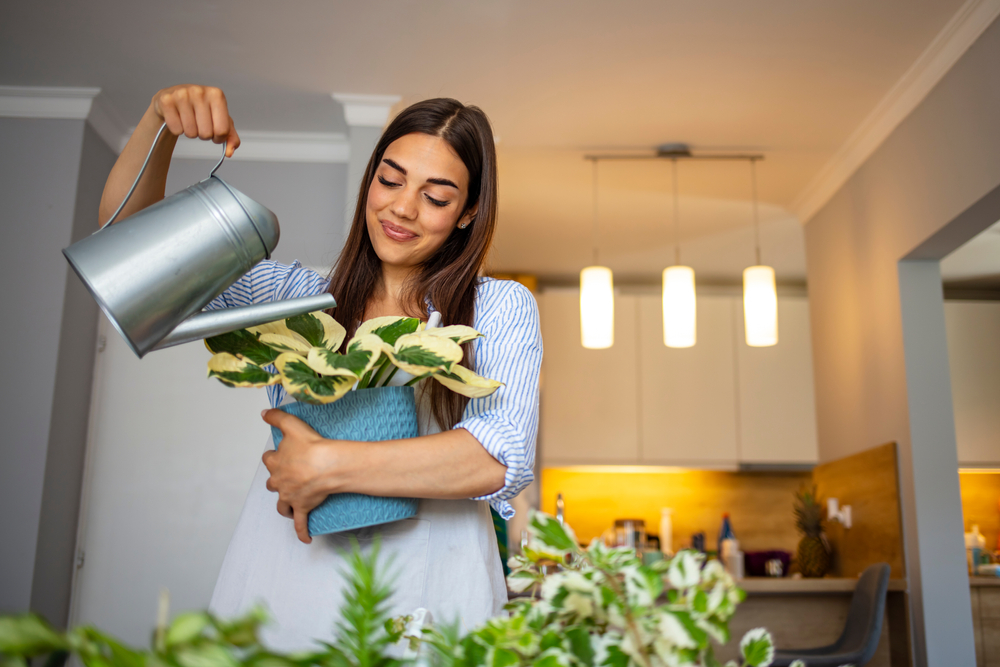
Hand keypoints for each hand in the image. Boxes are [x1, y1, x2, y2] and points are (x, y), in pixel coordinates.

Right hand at [151, 84, 239, 156]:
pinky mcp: (166, 100)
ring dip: (190, 133)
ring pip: (190, 133)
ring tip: (188, 121)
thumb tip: (230, 152)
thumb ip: (230, 137)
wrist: (174, 99)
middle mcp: (199, 91)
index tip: (214, 132)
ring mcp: (181, 94)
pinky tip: (177, 118)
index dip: (218, 137)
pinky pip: (176, 129)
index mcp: (216, 95)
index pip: (222, 130)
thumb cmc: (201, 111)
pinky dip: (177, 130)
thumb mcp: (220, 120)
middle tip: (199, 125)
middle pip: (206, 133)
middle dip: (203, 135)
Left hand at [261, 409, 341, 543]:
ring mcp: (290, 496)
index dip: (274, 456)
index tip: (281, 454)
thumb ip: (277, 417)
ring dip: (284, 504)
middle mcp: (279, 481)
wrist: (327, 465)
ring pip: (281, 504)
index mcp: (276, 463)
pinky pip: (300, 523)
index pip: (268, 459)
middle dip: (278, 480)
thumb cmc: (312, 446)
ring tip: (289, 504)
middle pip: (272, 483)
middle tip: (289, 475)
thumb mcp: (292, 425)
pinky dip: (302, 532)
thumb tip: (264, 413)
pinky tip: (305, 539)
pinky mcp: (302, 508)